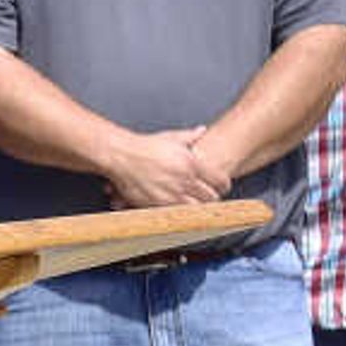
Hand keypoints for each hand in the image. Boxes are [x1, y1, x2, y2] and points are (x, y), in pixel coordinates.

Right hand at [95, 127, 223, 209]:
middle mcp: (184, 181)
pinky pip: (177, 214)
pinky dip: (181, 213)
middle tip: (209, 196)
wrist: (121, 156)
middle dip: (212, 198)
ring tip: (195, 204)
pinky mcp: (157, 205)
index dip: (224, 185)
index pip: (219, 181)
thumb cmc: (144, 146)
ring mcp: (171, 195)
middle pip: (211, 198)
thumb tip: (201, 130)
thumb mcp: (170, 137)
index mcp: (191, 164)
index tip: (222, 186)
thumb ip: (189, 136)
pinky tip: (179, 207)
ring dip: (198, 208)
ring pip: (196, 210)